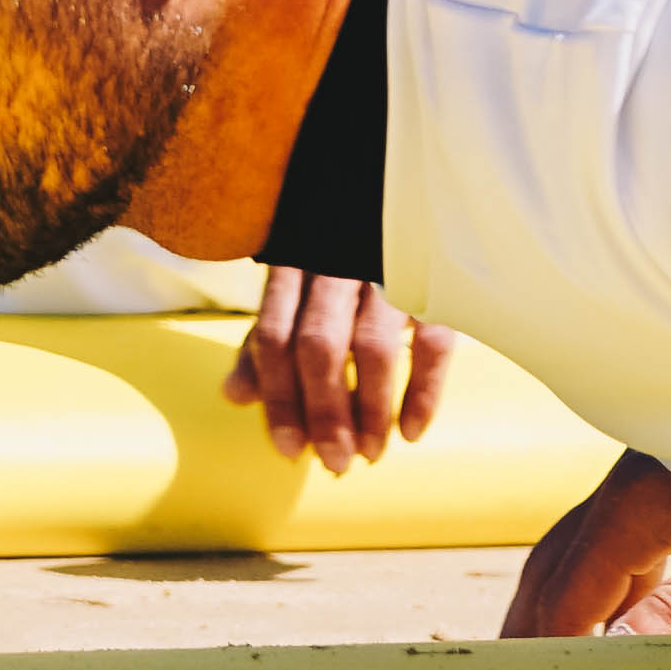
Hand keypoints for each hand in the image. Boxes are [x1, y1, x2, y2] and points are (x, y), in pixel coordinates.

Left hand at [221, 268, 452, 469]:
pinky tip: (411, 432)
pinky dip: (422, 392)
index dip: (279, 398)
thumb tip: (234, 396)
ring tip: (369, 454)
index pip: (274, 337)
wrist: (391, 206)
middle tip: (335, 463)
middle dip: (325, 412)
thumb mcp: (293, 294)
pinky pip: (433, 342)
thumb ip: (265, 344)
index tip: (288, 450)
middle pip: (319, 345)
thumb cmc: (333, 265)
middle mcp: (333, 265)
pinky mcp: (435, 281)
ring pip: (373, 346)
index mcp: (290, 267)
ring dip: (370, 410)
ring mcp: (386, 269)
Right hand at [503, 448, 670, 638]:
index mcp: (630, 511)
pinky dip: (592, 587)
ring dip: (553, 607)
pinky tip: (609, 617)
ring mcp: (636, 487)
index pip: (568, 595)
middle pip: (552, 572)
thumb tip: (617, 652)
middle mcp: (620, 494)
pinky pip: (607, 544)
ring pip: (573, 555)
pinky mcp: (658, 488)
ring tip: (541, 658)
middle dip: (529, 630)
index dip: (550, 648)